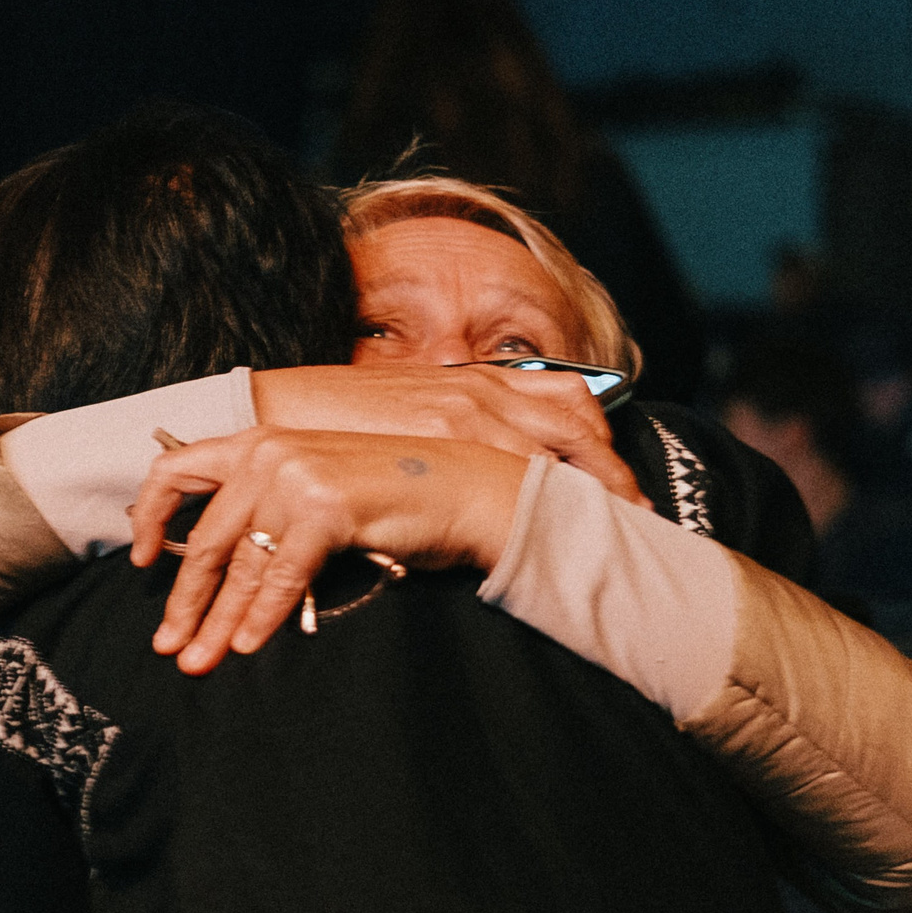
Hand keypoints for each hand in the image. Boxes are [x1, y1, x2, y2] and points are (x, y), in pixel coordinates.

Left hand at [127, 428, 530, 673]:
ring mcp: (296, 477)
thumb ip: (265, 509)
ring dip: (218, 622)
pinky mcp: (326, 508)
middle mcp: (268, 453)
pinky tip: (249, 646)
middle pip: (207, 538)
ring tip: (200, 661)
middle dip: (186, 601)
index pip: (177, 468)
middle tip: (168, 645)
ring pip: (242, 565)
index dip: (150, 515)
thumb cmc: (389, 497)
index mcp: (257, 442)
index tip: (139, 559)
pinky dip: (263, 616)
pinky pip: (282, 576)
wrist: (462, 490)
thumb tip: (218, 574)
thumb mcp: (313, 486)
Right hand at [249, 364, 646, 507]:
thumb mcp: (406, 411)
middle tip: (638, 516)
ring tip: (614, 534)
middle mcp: (478, 388)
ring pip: (558, 449)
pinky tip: (556, 531)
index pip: (569, 399)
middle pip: (580, 424)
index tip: (621, 485)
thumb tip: (488, 465)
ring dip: (593, 492)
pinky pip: (517, 470)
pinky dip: (548, 500)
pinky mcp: (441, 438)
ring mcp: (462, 410)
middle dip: (615, 473)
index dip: (604, 444)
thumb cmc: (333, 419)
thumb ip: (451, 429)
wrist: (273, 415)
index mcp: (474, 378)